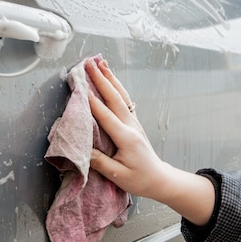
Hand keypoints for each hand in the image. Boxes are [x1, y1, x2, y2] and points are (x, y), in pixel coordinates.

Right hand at [85, 58, 214, 225]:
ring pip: (121, 95)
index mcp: (126, 137)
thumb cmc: (139, 179)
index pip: (106, 116)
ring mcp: (134, 122)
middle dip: (101, 79)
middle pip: (114, 98)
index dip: (92, 101)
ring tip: (100, 62)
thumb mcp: (118, 175)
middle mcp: (131, 125)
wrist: (159, 178)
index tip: (81, 86)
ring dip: (110, 77)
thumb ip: (100, 162)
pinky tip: (110, 78)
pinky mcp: (133, 122)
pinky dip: (116, 86)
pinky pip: (123, 100)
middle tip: (88, 63)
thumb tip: (83, 149)